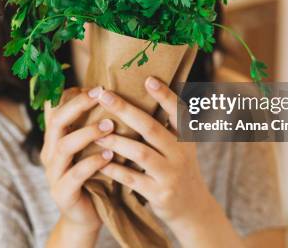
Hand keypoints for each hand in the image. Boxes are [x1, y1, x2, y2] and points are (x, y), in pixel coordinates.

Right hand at [41, 87, 114, 233]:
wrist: (86, 217)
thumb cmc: (93, 176)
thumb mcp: (90, 148)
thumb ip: (92, 126)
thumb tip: (112, 96)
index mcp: (55, 139)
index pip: (55, 109)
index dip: (72, 95)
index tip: (95, 86)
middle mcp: (50, 152)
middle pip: (57, 121)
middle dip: (79, 105)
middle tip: (101, 94)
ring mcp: (53, 173)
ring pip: (64, 146)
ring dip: (88, 133)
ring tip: (110, 125)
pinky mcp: (62, 193)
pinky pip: (75, 174)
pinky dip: (93, 163)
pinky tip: (110, 155)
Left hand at [93, 78, 243, 246]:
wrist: (192, 207)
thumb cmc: (177, 167)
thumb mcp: (181, 144)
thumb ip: (166, 123)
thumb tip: (144, 90)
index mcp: (185, 137)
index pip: (177, 111)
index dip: (165, 95)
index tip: (148, 79)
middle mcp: (181, 153)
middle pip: (151, 128)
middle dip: (125, 110)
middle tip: (104, 95)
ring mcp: (171, 174)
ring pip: (140, 153)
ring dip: (116, 142)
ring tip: (95, 132)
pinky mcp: (159, 194)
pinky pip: (132, 179)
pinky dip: (115, 169)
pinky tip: (99, 161)